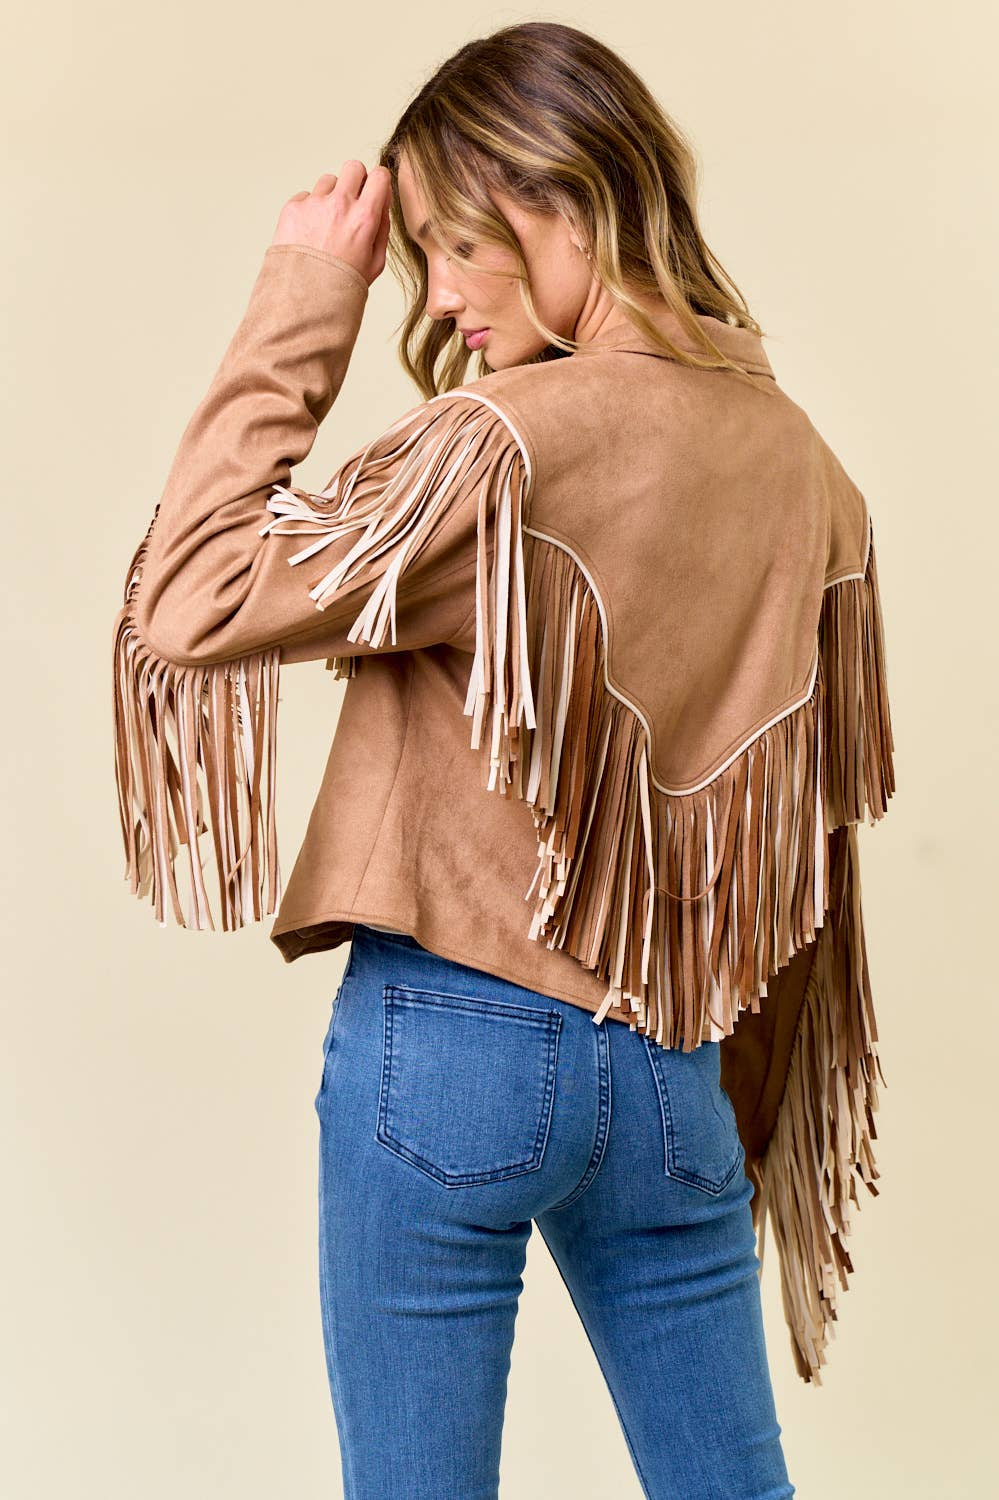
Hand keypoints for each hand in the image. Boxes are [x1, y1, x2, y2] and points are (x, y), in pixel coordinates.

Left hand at [270, 162, 391, 287]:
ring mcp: (314, 204)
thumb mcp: (376, 263)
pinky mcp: (292, 208)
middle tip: (351, 201)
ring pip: (328, 180)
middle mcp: (340, 204)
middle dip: (355, 180)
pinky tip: (309, 233)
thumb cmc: (341, 286)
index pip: (379, 176)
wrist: (304, 300)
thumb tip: (382, 201)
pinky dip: (309, 210)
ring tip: (327, 224)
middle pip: (353, 167)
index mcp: (365, 218)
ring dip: (330, 196)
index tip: (374, 192)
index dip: (378, 183)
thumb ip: (383, 227)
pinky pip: (305, 197)